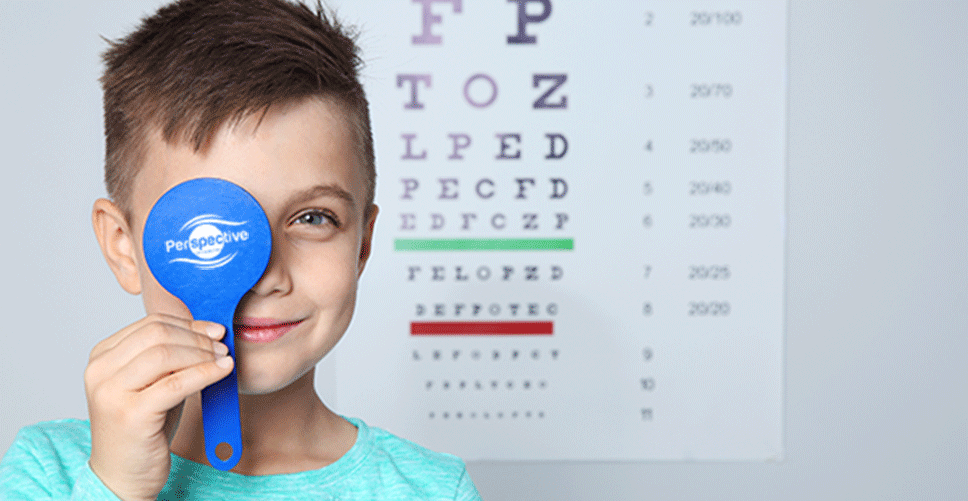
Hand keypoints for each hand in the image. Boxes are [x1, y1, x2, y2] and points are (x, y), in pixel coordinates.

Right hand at [84, 314, 232, 500]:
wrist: (123, 474)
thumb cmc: (143, 427)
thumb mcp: (154, 382)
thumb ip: (171, 356)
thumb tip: (208, 330)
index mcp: (102, 357)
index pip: (150, 324)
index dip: (188, 324)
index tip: (214, 330)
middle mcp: (100, 371)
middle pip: (158, 334)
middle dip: (197, 337)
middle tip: (221, 345)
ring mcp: (111, 393)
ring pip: (166, 354)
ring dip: (202, 353)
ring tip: (223, 358)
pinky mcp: (130, 414)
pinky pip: (176, 383)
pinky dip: (205, 373)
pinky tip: (222, 371)